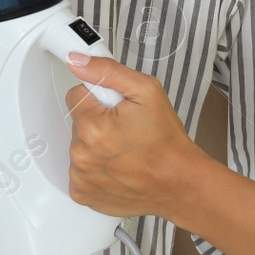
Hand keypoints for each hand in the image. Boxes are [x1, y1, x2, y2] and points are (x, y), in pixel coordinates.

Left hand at [64, 54, 206, 219]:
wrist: (179, 183)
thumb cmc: (167, 141)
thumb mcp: (146, 91)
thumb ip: (108, 71)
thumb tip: (77, 61)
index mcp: (92, 126)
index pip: (76, 95)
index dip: (100, 98)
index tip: (117, 108)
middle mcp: (81, 154)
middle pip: (78, 122)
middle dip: (98, 121)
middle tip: (126, 129)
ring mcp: (80, 177)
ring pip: (79, 146)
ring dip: (97, 145)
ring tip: (125, 149)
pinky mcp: (83, 193)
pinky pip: (80, 171)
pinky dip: (96, 168)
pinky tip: (118, 167)